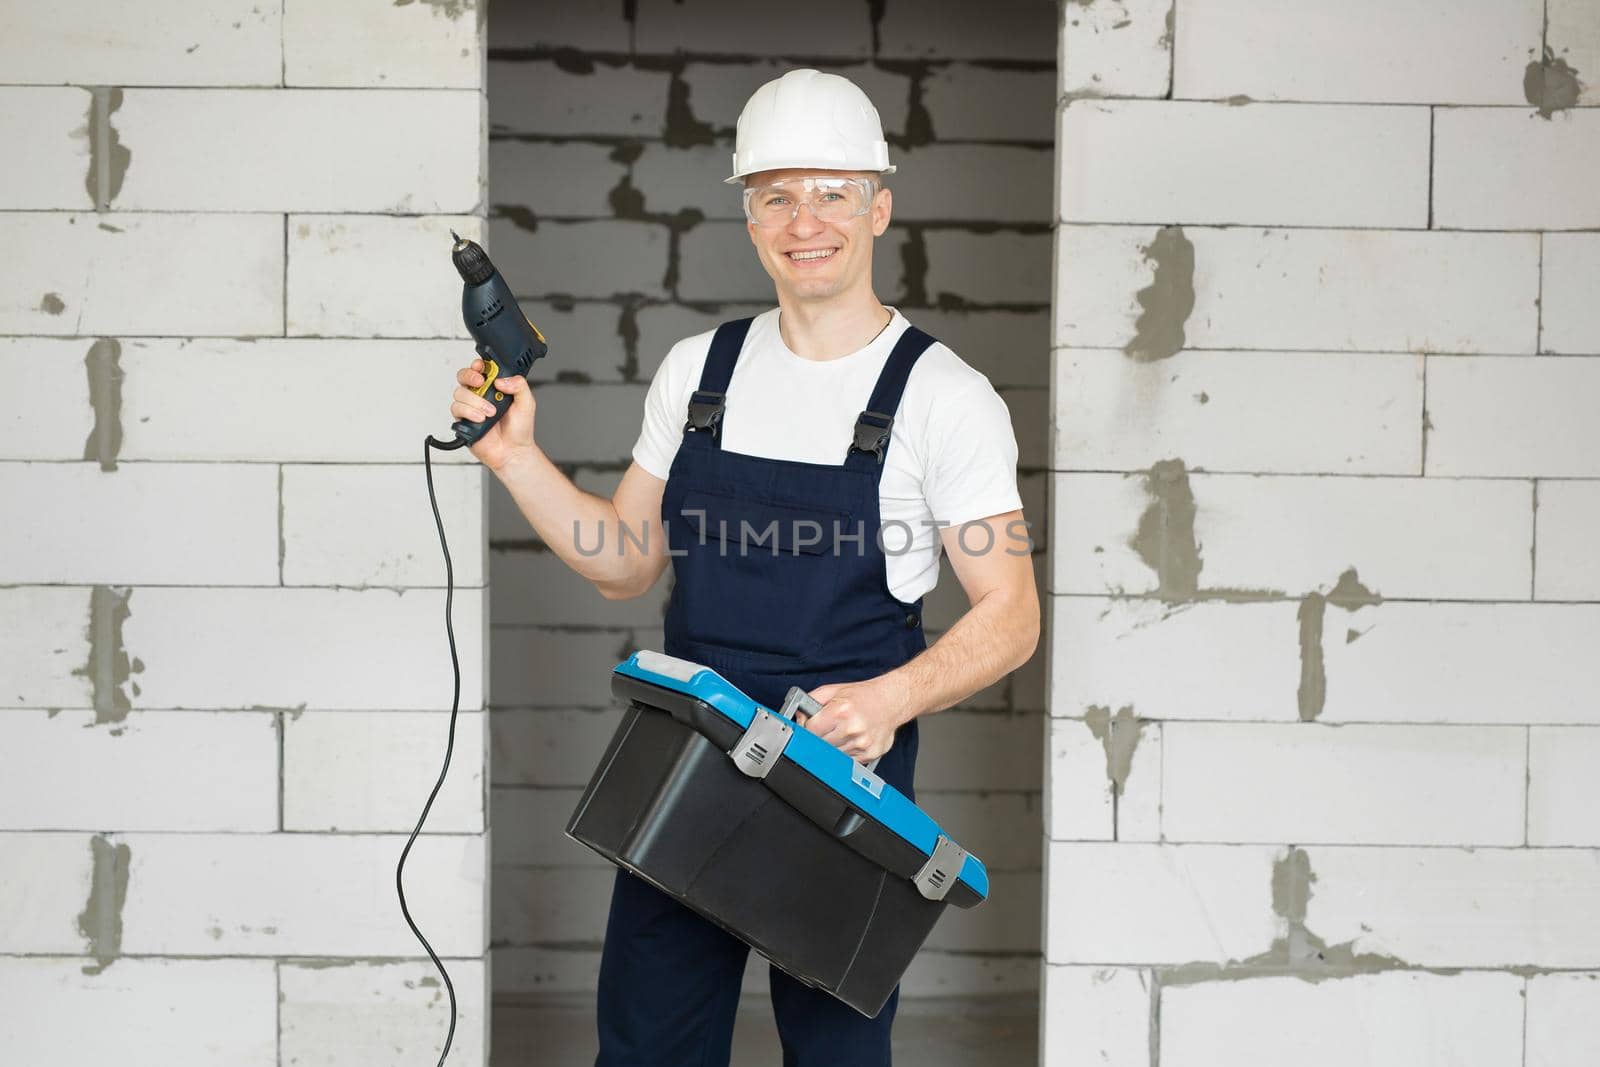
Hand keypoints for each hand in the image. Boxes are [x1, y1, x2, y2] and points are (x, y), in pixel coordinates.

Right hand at [450, 357, 536, 472]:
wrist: (513, 451)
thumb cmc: (519, 429)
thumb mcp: (527, 403)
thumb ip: (519, 385)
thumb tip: (502, 379)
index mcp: (494, 387)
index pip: (481, 368)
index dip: (478, 364)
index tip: (482, 366)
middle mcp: (480, 395)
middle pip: (464, 376)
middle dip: (470, 375)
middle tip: (481, 382)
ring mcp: (470, 407)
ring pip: (460, 392)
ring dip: (476, 401)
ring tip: (491, 412)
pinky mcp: (463, 420)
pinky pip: (456, 409)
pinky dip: (469, 412)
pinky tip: (481, 419)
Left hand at [801, 676, 915, 762]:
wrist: (892, 701)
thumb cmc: (864, 696)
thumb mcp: (834, 690)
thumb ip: (812, 700)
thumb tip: (798, 716)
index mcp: (841, 710)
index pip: (810, 730)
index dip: (806, 728)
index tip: (808, 727)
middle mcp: (852, 728)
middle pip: (820, 745)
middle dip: (818, 738)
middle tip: (824, 730)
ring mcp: (862, 743)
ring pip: (833, 755)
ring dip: (832, 747)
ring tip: (840, 733)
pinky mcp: (869, 755)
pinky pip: (847, 760)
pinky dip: (845, 752)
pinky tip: (851, 740)